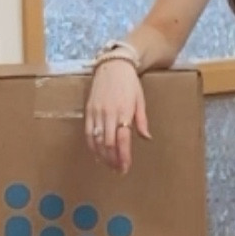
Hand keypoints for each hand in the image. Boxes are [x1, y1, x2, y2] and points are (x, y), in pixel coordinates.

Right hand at [85, 59, 148, 174]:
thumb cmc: (129, 83)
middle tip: (118, 170)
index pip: (122, 140)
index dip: (123, 157)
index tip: (125, 168)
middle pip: (108, 144)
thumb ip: (141, 120)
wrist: (113, 65)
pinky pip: (88, 132)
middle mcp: (109, 113)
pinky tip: (97, 154)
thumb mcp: (140, 100)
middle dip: (113, 160)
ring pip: (96, 140)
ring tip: (108, 165)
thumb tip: (146, 138)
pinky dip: (91, 146)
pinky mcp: (89, 110)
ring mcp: (97, 112)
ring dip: (102, 156)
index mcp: (124, 111)